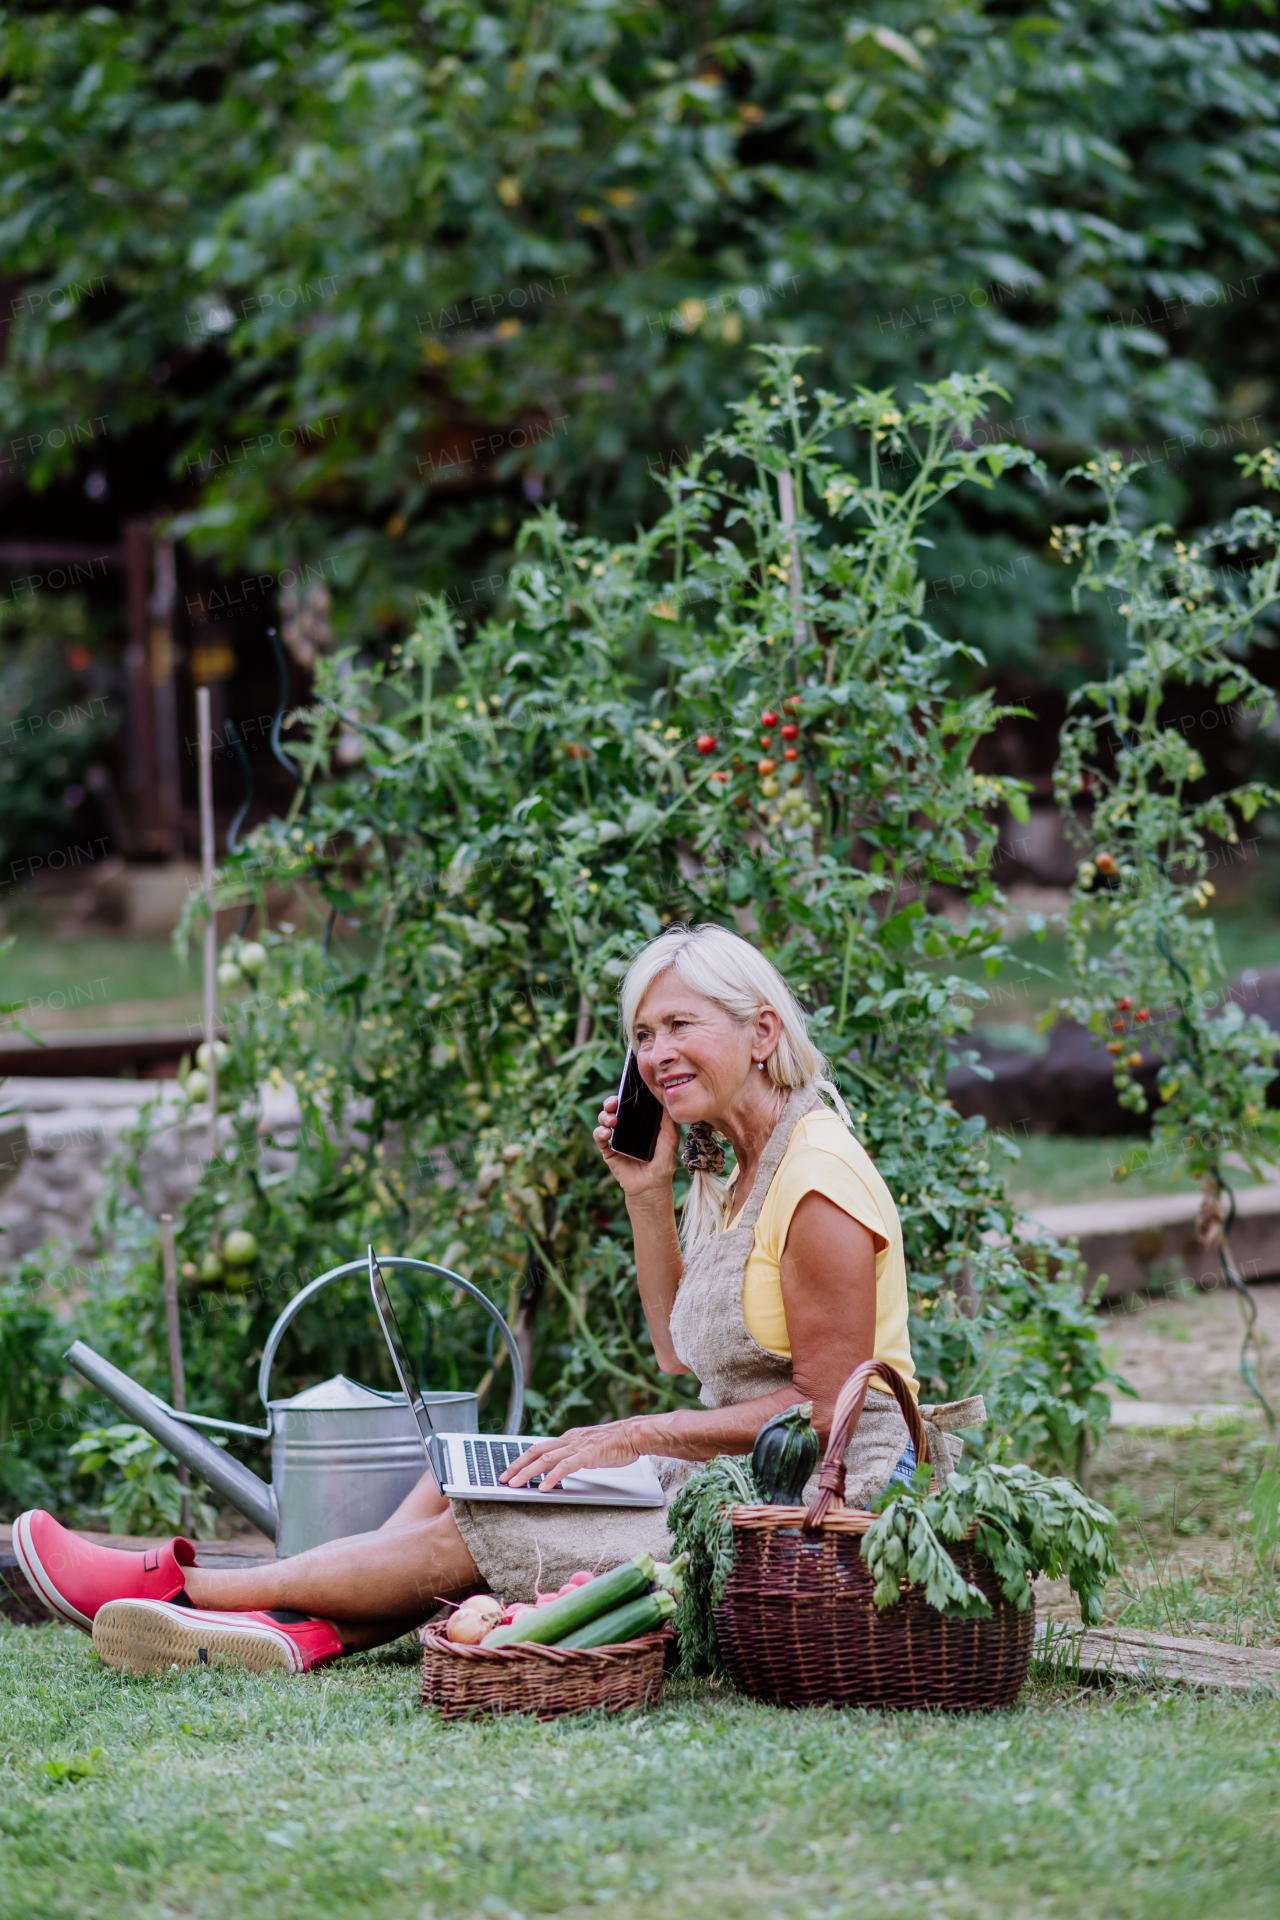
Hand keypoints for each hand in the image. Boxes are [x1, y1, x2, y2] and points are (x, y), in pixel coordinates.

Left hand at [500, 1418, 645, 1493]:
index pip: (538, 1448)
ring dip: (528, 1472)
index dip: (521, 1459)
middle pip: (535, 1451)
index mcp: (567, 1438)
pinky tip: (544, 1487)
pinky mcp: (587, 1454)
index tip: (509, 1471)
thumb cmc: (614, 1443)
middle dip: (517, 1466)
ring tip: (516, 1484)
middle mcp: (568, 1440)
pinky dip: (552, 1477)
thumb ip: (573, 1454)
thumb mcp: (588, 1447)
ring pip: (546, 1458)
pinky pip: (566, 1466)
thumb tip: (561, 1465)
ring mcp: (577, 1446)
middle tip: (503, 1479)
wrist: (633, 1435)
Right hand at [593, 1094, 679, 1198]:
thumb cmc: (663, 1163)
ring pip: (604, 1119)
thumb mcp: (670, 1137)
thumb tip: (665, 1098)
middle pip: (613, 1108)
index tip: (627, 1090)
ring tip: (612, 1120)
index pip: (630, 1104)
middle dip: (611, 1102)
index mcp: (640, 1122)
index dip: (627, 1096)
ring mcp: (616, 1138)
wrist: (652, 1186)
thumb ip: (667, 1119)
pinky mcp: (608, 1150)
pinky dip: (600, 1132)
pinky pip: (599, 1137)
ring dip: (605, 1115)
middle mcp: (626, 1128)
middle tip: (614, 1103)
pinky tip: (607, 1133)